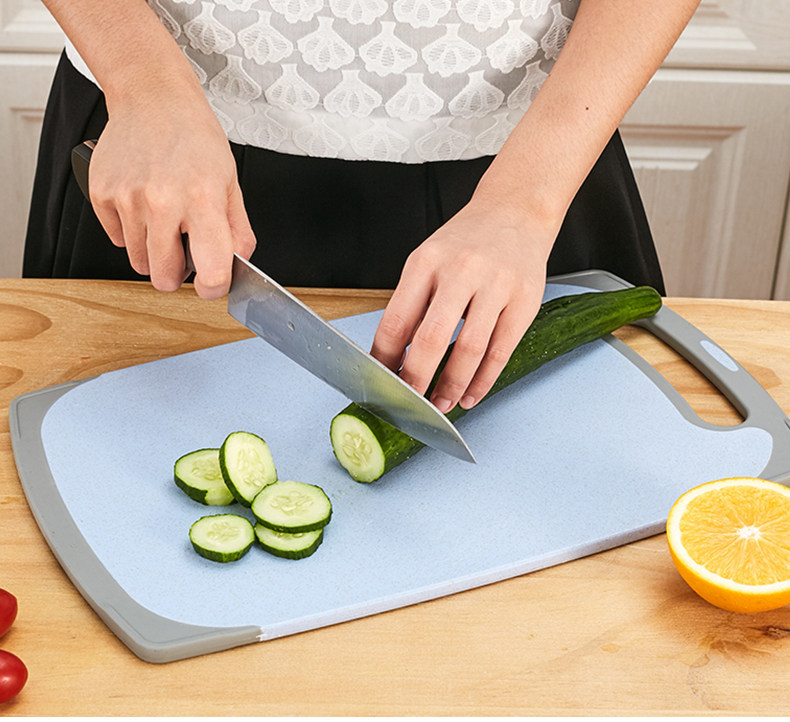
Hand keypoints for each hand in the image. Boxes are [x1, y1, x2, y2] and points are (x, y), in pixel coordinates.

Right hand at [88, 85, 255, 298]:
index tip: (213, 283)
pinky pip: (117, 239)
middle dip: (177, 274)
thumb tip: (237, 266)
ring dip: (154, 252)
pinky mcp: (101, 194)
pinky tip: (144, 205)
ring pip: (139, 262)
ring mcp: (128, 199)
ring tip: (166, 220)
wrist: (154, 99)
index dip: (214, 286)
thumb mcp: (230, 182)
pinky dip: (131, 231)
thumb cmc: (195, 138)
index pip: (211, 270)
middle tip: (185, 250)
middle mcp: (162, 201)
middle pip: (163, 278)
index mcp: (202, 200)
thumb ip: (238, 231)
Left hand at [370, 197, 556, 412]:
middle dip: (416, 380)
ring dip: (452, 386)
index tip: (380, 382)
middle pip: (431, 339)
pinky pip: (501, 351)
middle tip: (408, 403)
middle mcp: (460, 271)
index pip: (396, 321)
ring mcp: (496, 286)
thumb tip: (392, 357)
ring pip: (470, 349)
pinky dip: (483, 380)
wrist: (516, 210)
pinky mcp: (525, 301)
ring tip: (441, 404)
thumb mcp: (428, 260)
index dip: (385, 359)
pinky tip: (471, 394)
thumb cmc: (466, 241)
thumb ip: (412, 304)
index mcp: (425, 262)